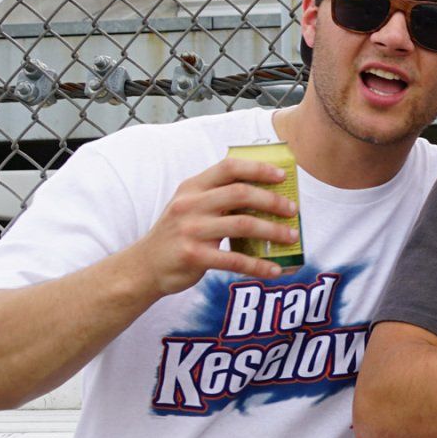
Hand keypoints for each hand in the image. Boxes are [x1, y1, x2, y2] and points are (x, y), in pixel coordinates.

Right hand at [123, 156, 299, 294]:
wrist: (143, 267)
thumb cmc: (178, 234)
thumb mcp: (190, 207)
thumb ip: (218, 197)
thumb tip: (267, 196)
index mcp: (192, 187)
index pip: (228, 168)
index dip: (258, 169)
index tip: (282, 176)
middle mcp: (190, 205)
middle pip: (240, 194)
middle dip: (273, 200)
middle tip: (293, 210)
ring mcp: (190, 230)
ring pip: (243, 224)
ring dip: (273, 231)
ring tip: (292, 237)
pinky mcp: (193, 256)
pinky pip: (234, 260)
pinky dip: (258, 265)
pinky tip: (274, 269)